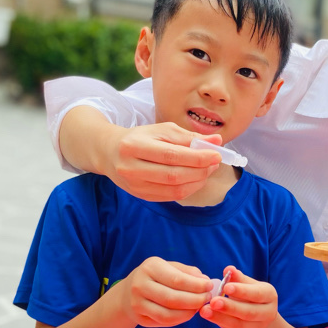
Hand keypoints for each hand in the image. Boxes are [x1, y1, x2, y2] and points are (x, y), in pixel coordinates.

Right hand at [103, 122, 222, 201]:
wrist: (110, 152)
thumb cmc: (140, 138)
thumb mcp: (161, 130)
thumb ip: (189, 136)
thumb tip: (217, 141)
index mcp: (134, 145)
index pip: (172, 155)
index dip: (197, 157)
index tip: (216, 154)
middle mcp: (131, 167)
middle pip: (174, 175)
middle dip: (200, 170)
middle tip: (215, 162)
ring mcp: (134, 185)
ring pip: (174, 189)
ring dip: (197, 181)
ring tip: (207, 170)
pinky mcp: (140, 196)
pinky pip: (170, 196)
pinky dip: (188, 188)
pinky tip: (195, 179)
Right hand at [121, 258, 213, 327]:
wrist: (128, 292)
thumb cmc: (156, 277)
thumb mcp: (170, 267)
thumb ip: (189, 273)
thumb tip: (206, 281)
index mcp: (150, 268)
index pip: (177, 280)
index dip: (197, 285)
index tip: (210, 286)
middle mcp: (140, 285)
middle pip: (173, 299)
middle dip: (195, 300)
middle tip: (208, 298)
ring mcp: (137, 304)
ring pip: (168, 314)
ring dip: (189, 312)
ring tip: (199, 307)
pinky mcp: (140, 318)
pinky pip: (164, 322)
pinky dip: (180, 319)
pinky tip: (188, 313)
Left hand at [199, 266, 278, 327]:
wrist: (260, 316)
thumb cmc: (251, 294)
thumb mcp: (248, 284)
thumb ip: (238, 278)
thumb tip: (228, 269)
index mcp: (269, 295)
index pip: (256, 294)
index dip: (242, 291)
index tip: (226, 287)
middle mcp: (268, 313)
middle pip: (248, 312)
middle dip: (230, 307)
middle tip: (213, 301)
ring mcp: (258, 327)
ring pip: (239, 324)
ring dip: (220, 318)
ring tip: (205, 311)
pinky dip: (220, 324)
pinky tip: (209, 317)